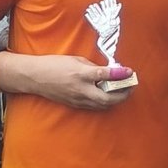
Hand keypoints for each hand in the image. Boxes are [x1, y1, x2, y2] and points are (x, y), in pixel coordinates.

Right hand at [0, 54, 133, 110]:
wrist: (36, 77)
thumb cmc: (54, 64)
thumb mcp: (75, 60)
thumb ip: (93, 66)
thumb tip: (108, 71)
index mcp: (80, 74)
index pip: (105, 75)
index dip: (120, 74)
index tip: (130, 72)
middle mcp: (80, 89)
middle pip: (108, 98)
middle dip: (123, 94)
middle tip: (131, 86)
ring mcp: (78, 100)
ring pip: (102, 105)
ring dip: (116, 99)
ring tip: (123, 91)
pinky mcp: (75, 105)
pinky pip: (94, 107)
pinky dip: (105, 102)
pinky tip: (109, 96)